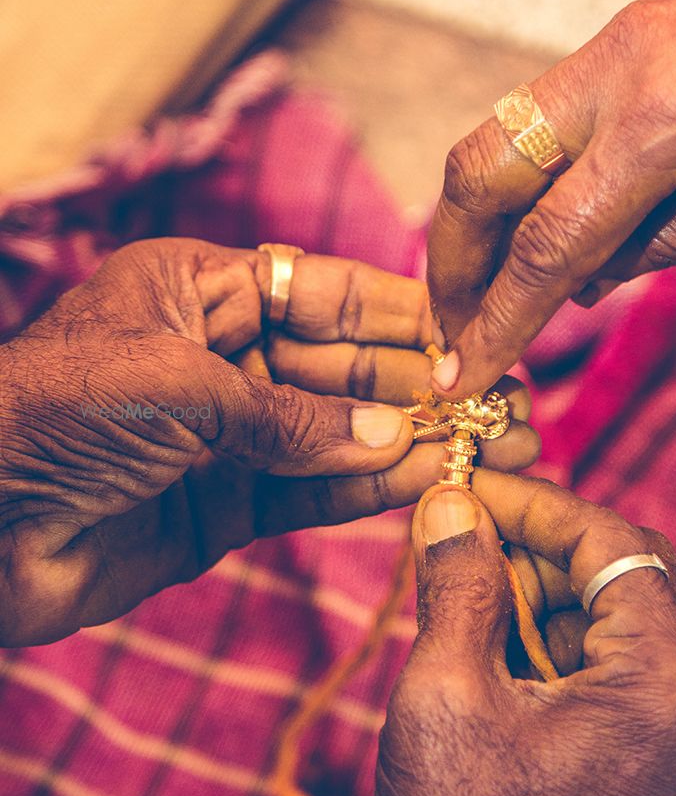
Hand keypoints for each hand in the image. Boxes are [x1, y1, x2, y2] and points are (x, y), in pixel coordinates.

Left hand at [0, 239, 538, 644]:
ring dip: (407, 440)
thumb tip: (393, 438)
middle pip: (335, 364)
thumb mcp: (183, 387)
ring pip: (332, 432)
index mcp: (193, 290)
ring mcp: (221, 436)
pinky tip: (422, 483)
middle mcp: (215, 357)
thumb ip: (293, 416)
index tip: (464, 327)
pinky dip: (363, 491)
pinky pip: (306, 493)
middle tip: (497, 402)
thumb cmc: (58, 414)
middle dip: (415, 382)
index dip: (390, 310)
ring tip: (487, 450)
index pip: (315, 288)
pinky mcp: (219, 507)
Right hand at [375, 472, 675, 795]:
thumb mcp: (445, 697)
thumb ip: (458, 582)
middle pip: (631, 574)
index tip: (471, 485)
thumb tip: (452, 503)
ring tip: (471, 607)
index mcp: (668, 684)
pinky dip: (569, 647)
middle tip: (464, 538)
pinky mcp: (675, 769)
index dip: (536, 503)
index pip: (613, 542)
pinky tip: (504, 659)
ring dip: (550, 597)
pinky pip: (631, 670)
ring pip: (629, 618)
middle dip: (543, 550)